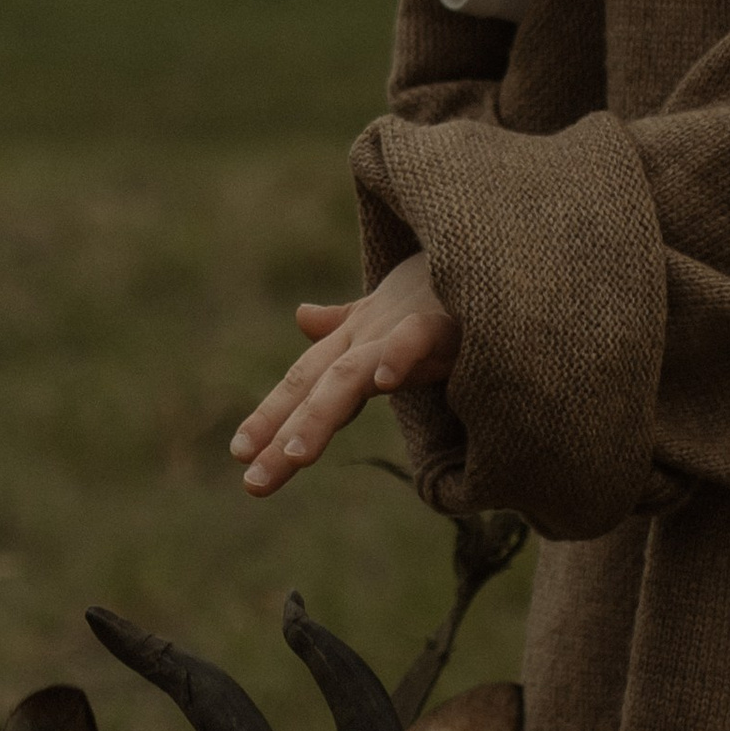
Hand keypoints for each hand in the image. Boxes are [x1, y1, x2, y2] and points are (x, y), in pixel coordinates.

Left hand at [230, 253, 459, 497]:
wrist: (489, 248)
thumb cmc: (444, 280)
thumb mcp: (390, 307)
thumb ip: (347, 321)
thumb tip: (302, 318)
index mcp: (357, 339)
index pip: (304, 382)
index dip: (271, 416)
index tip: (239, 456)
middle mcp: (370, 335)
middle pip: (315, 386)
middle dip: (280, 431)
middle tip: (252, 482)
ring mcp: (403, 326)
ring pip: (351, 373)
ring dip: (321, 412)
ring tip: (296, 455)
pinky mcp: (446, 319)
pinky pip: (417, 335)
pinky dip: (399, 353)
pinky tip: (385, 381)